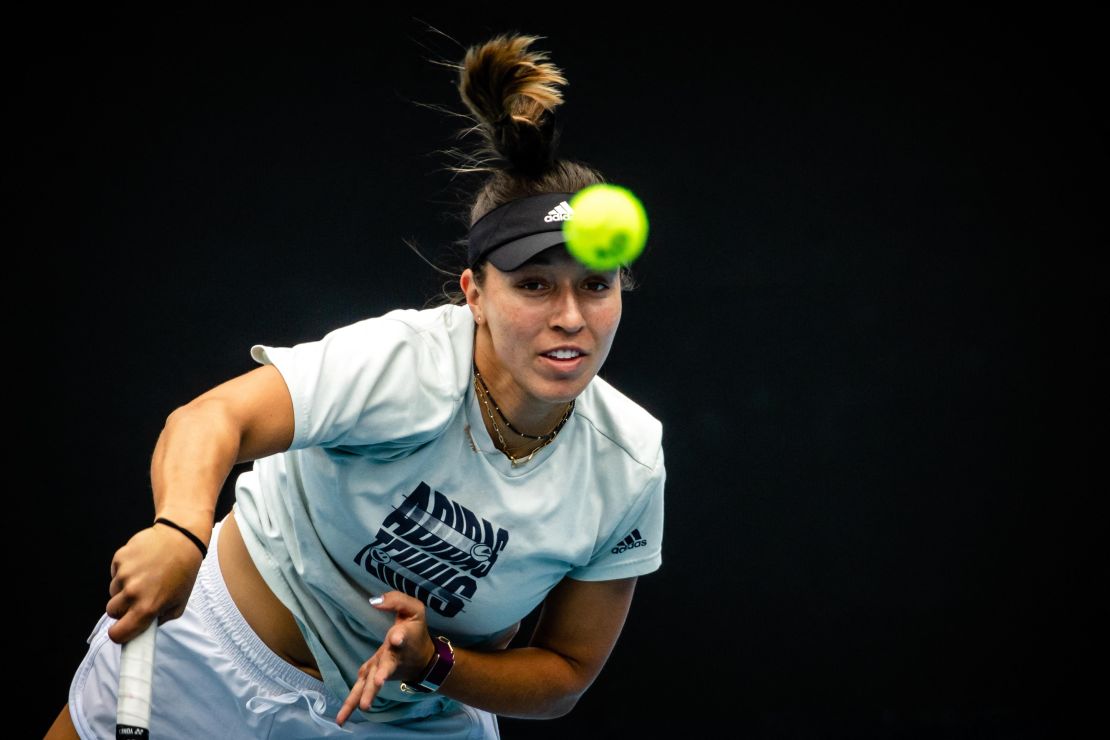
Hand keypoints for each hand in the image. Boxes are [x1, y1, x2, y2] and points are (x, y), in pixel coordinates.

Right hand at [105, 524, 204, 643]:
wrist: (182, 538)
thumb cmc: (184, 571)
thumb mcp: (180, 602)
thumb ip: (160, 619)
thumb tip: (142, 626)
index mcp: (147, 607)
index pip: (117, 634)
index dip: (119, 634)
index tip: (123, 629)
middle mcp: (132, 592)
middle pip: (111, 611)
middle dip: (122, 608)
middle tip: (139, 597)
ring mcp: (124, 574)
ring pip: (113, 591)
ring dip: (124, 588)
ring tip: (144, 576)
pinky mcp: (119, 558)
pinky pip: (114, 572)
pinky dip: (123, 571)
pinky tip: (141, 564)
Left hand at [335, 591, 435, 726]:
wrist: (424, 659)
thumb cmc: (416, 630)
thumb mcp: (414, 609)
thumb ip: (396, 600)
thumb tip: (373, 600)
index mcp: (404, 637)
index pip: (403, 635)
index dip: (400, 636)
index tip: (396, 638)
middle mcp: (394, 655)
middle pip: (388, 665)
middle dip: (383, 673)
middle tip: (379, 682)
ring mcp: (383, 668)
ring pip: (374, 682)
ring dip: (369, 693)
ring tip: (364, 707)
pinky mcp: (374, 675)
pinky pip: (362, 689)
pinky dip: (351, 703)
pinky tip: (341, 719)